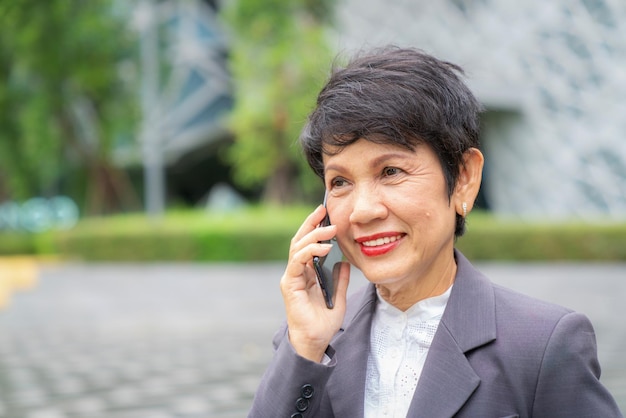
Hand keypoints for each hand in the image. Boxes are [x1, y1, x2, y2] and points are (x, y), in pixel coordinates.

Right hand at [280, 204, 350, 361]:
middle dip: (310, 223)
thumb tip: (346, 262)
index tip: (326, 213)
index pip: (308, 244)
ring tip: (330, 229)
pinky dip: (310, 252)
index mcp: (306, 273)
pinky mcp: (290, 284)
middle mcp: (296, 272)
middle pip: (300, 240)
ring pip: (298, 247)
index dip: (315, 227)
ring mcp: (291, 277)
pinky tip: (325, 248)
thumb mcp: (339, 297)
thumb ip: (340, 279)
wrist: (315, 341)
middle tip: (323, 210)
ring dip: (314, 235)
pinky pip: (297, 262)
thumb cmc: (324, 322)